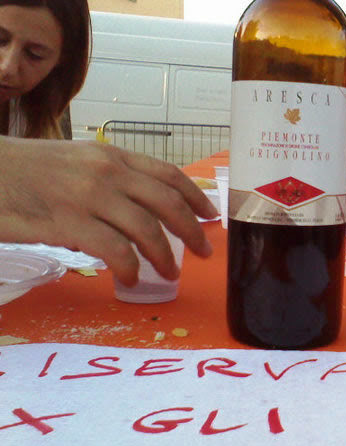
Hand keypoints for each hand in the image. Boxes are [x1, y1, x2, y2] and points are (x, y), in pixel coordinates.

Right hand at [0, 137, 217, 284]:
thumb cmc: (24, 171)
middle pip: (168, 204)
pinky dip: (131, 268)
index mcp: (110, 156)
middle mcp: (106, 172)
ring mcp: (88, 196)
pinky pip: (115, 251)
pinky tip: (132, 279)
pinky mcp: (68, 222)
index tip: (211, 214)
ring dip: (166, 256)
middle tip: (204, 252)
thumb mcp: (74, 163)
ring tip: (171, 273)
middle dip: (193, 231)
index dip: (196, 196)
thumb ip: (109, 183)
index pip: (168, 174)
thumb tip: (136, 215)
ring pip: (147, 230)